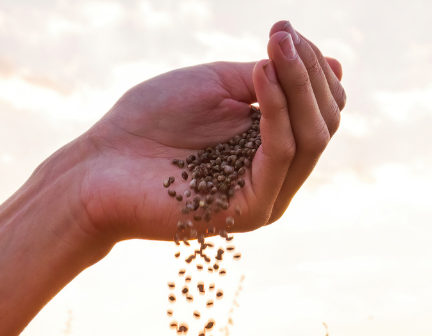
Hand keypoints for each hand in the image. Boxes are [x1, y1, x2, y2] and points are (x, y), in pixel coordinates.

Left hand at [75, 20, 345, 243]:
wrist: (98, 167)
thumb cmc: (148, 124)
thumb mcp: (217, 84)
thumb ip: (269, 77)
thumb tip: (333, 64)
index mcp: (273, 147)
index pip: (322, 107)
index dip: (312, 65)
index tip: (283, 29)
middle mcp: (277, 176)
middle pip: (325, 122)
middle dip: (309, 71)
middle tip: (281, 34)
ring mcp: (266, 197)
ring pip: (311, 138)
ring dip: (298, 85)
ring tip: (274, 48)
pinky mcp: (248, 211)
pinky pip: (279, 156)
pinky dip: (276, 112)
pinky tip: (260, 77)